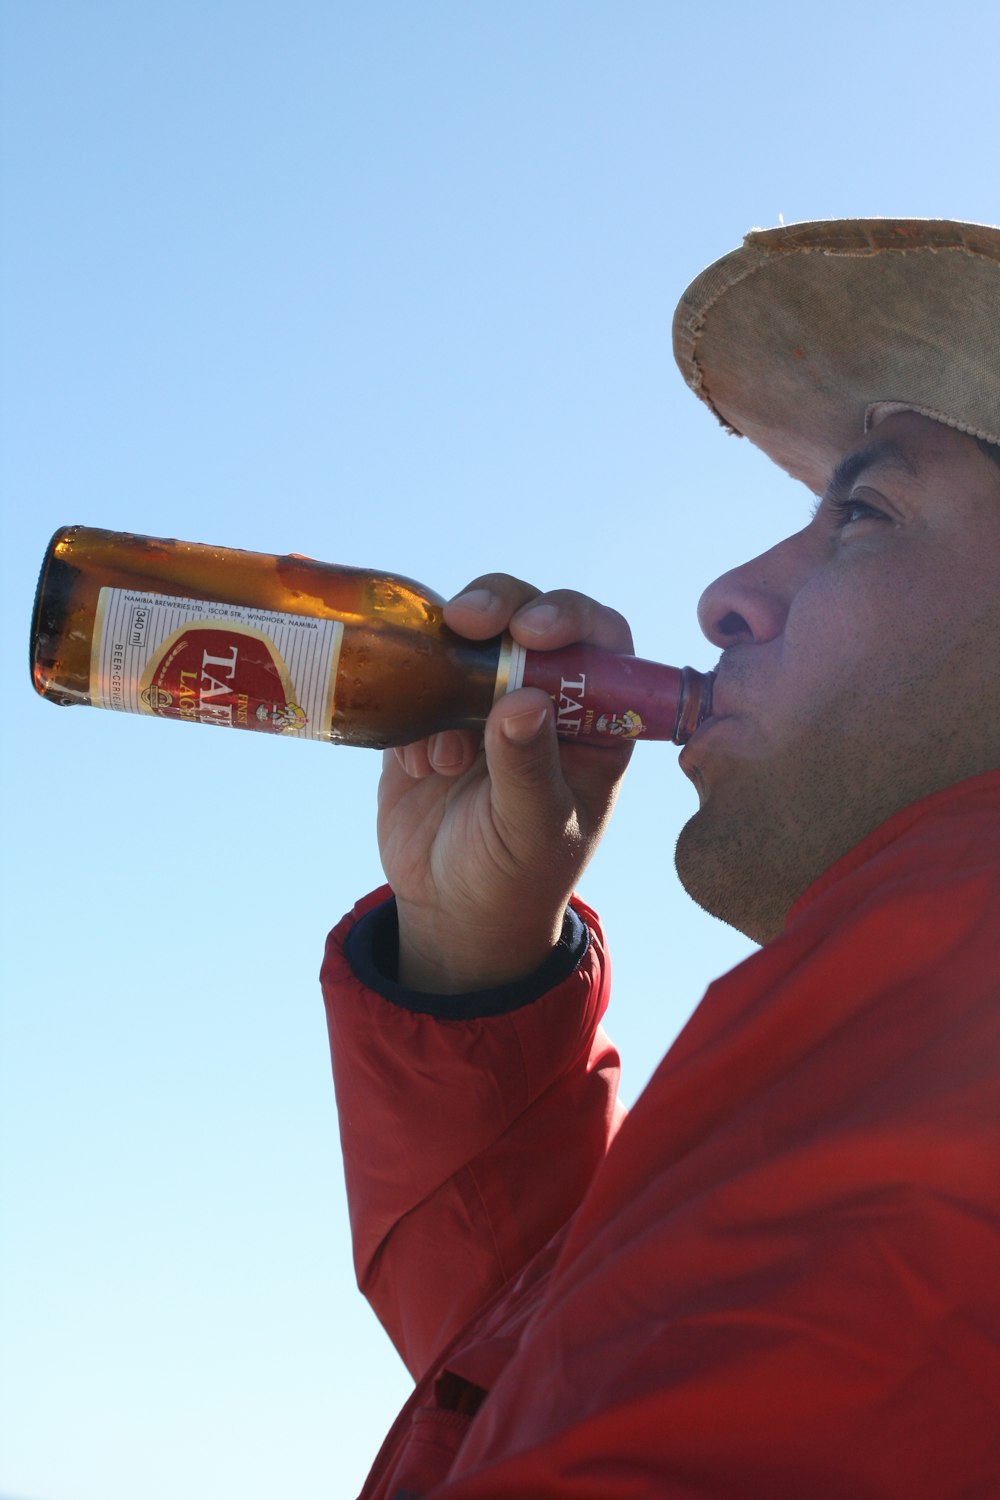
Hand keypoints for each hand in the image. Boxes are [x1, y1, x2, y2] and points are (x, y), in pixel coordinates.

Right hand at [377, 575, 634, 993]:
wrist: (452, 911)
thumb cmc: (517, 877)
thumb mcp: (533, 831)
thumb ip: (529, 767)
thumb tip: (524, 698)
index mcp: (595, 719)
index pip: (600, 639)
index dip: (570, 617)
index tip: (532, 630)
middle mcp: (545, 695)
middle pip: (529, 615)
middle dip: (500, 607)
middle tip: (467, 621)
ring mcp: (485, 698)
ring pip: (469, 634)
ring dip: (448, 665)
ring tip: (446, 752)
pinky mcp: (431, 711)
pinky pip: (416, 677)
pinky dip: (411, 710)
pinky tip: (418, 770)